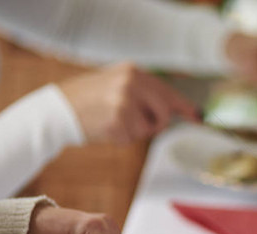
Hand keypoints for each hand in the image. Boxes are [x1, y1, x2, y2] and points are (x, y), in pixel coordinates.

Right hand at [58, 62, 199, 143]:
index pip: (168, 91)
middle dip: (156, 123)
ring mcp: (125, 101)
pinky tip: (105, 128)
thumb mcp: (117, 84)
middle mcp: (132, 83)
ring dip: (135, 131)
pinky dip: (122, 138)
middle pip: (165, 112)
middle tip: (137, 124)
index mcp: (133, 71)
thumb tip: (173, 108)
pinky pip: (133, 138)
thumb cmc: (90, 100)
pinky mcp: (118, 120)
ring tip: (113, 121)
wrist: (58, 110)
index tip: (198, 117)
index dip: (185, 107)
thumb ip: (144, 92)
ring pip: (148, 128)